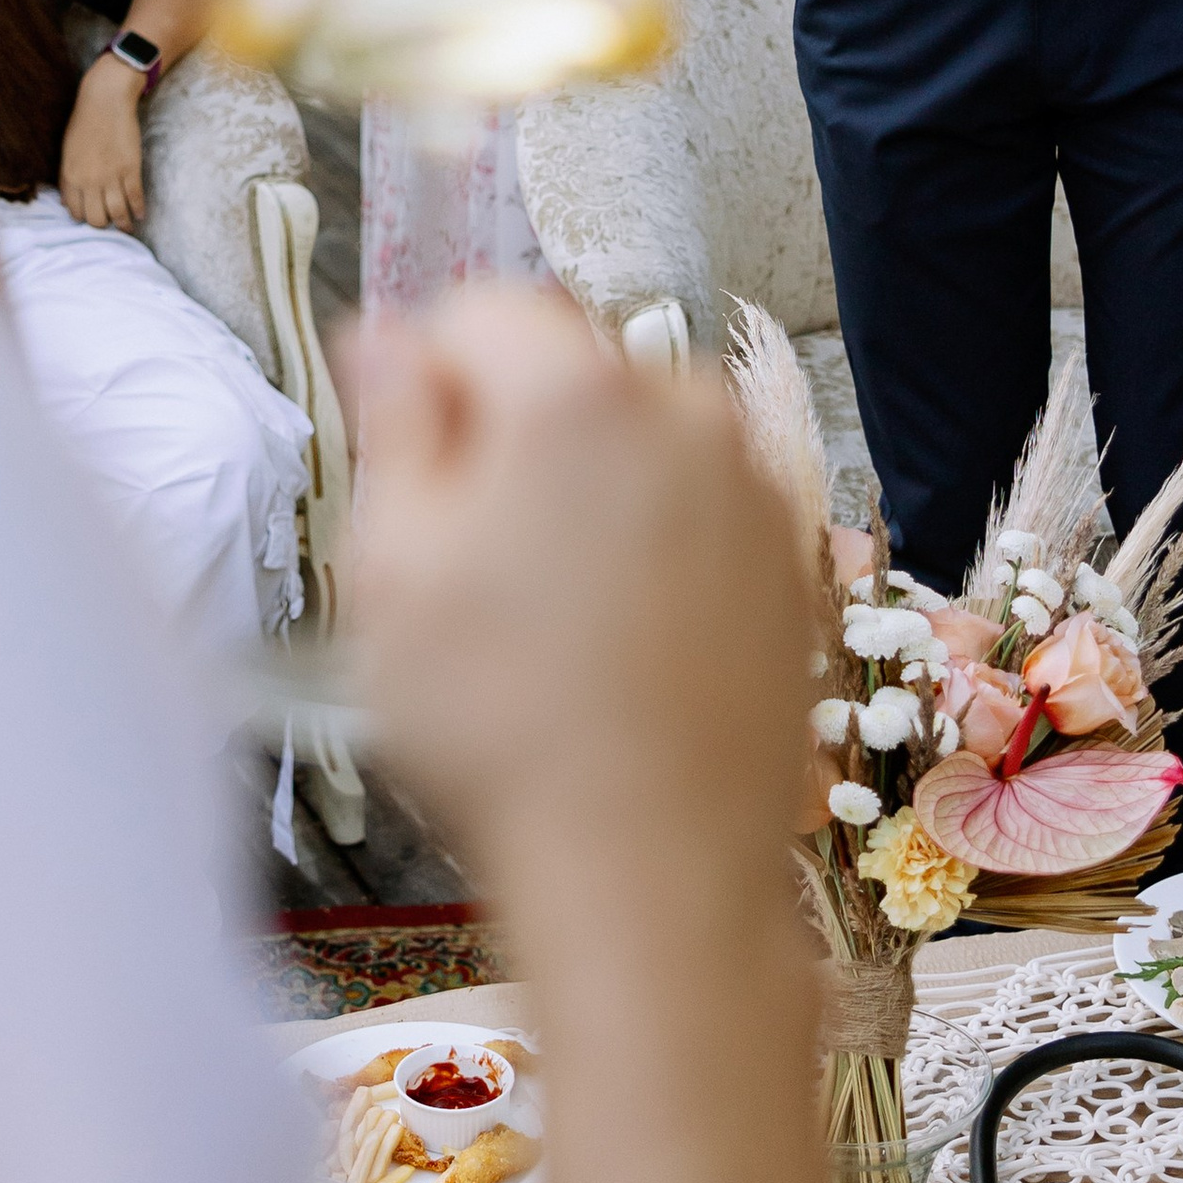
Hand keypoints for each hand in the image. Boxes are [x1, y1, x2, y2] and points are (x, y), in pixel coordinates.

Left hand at [59, 58, 145, 229]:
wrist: (105, 100)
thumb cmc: (84, 123)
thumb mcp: (67, 152)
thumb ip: (67, 178)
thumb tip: (67, 203)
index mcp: (70, 176)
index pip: (75, 212)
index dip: (84, 218)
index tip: (93, 218)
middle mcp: (89, 181)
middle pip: (96, 219)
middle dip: (104, 225)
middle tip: (110, 223)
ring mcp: (111, 176)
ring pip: (117, 213)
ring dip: (123, 225)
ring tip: (128, 228)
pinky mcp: (131, 169)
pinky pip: (135, 198)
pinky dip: (138, 210)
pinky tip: (140, 214)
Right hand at [347, 291, 831, 1182]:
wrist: (652, 873)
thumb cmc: (502, 727)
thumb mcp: (389, 565)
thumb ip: (392, 418)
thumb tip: (387, 331)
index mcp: (576, 390)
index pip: (480, 309)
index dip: (425, 380)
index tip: (409, 472)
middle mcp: (686, 409)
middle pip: (568, 366)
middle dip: (512, 431)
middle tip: (471, 564)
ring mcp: (756, 485)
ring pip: (638, 437)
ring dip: (589, 487)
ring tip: (549, 618)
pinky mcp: (795, 559)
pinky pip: (700, 507)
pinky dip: (656, 543)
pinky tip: (618, 643)